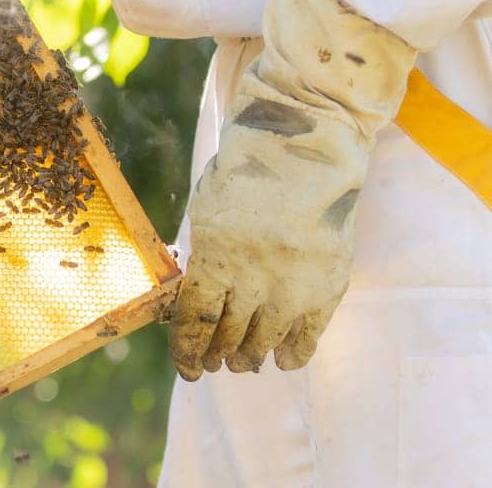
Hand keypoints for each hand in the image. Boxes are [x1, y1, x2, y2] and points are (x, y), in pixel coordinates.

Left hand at [169, 0, 415, 378]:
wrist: (304, 145)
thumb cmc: (245, 174)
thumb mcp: (208, 211)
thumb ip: (203, 257)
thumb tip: (190, 305)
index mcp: (215, 252)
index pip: (195, 320)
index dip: (186, 351)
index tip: (186, 368)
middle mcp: (253, 273)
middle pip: (229, 335)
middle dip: (217, 356)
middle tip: (212, 365)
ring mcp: (293, 280)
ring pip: (265, 339)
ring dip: (251, 356)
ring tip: (242, 362)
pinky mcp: (328, 281)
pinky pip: (309, 333)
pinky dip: (294, 352)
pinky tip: (283, 359)